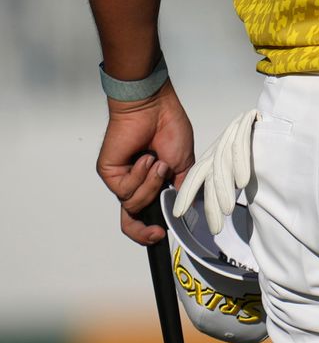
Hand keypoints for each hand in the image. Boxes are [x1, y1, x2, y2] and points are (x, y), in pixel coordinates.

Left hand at [96, 81, 194, 244]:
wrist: (152, 108)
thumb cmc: (168, 128)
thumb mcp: (184, 165)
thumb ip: (182, 188)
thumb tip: (184, 210)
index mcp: (151, 183)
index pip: (145, 214)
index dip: (149, 230)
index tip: (163, 234)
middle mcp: (134, 184)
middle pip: (130, 219)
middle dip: (142, 230)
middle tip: (156, 232)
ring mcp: (121, 180)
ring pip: (133, 203)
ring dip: (150, 186)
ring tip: (158, 163)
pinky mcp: (110, 173)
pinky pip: (125, 189)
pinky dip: (140, 176)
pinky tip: (145, 158)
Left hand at [174, 108, 258, 235]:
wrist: (262, 112)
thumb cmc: (253, 136)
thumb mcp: (232, 159)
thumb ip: (223, 177)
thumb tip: (218, 202)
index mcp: (213, 156)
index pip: (194, 177)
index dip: (187, 194)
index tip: (180, 214)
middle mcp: (217, 148)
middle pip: (208, 177)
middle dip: (210, 204)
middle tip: (215, 227)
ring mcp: (229, 138)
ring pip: (221, 167)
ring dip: (224, 190)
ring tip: (226, 210)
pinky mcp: (243, 128)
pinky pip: (239, 149)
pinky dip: (240, 166)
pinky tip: (242, 183)